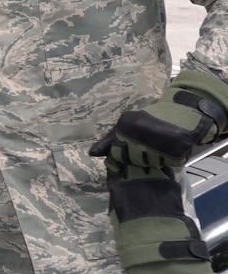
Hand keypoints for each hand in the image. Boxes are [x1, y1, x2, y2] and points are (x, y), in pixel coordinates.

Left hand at [90, 71, 227, 168]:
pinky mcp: (174, 147)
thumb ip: (110, 140)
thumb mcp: (128, 125)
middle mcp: (139, 132)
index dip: (123, 157)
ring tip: (158, 149)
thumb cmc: (151, 120)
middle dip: (139, 159)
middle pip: (133, 159)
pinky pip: (167, 163)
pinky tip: (169, 151)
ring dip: (154, 160)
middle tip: (148, 149)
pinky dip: (169, 160)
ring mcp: (156, 139)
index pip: (116, 152)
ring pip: (149, 163)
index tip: (129, 155)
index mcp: (125, 125)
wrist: (183, 110)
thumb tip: (91, 153)